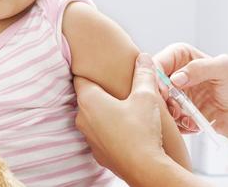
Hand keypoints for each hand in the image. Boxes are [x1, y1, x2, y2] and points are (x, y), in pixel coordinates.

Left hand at [74, 53, 168, 180]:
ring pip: (94, 117)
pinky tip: (127, 128)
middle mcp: (83, 119)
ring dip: (106, 111)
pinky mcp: (98, 152)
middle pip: (87, 97)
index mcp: (89, 101)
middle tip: (118, 85)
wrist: (145, 168)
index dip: (90, 69)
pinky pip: (101, 133)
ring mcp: (89, 137)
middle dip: (102, 90)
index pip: (81, 77)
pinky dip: (110, 128)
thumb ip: (144, 74)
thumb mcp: (146, 96)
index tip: (100, 66)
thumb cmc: (142, 131)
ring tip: (126, 107)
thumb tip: (144, 58)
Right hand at [155, 43, 227, 143]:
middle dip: (162, 97)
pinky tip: (193, 124)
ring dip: (170, 113)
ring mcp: (176, 94)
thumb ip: (199, 68)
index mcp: (183, 56)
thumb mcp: (224, 69)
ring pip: (159, 103)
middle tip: (174, 108)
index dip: (157, 75)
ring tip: (187, 118)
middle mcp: (176, 73)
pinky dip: (178, 124)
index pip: (160, 61)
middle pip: (154, 84)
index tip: (164, 90)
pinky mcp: (179, 112)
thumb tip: (176, 78)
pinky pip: (169, 119)